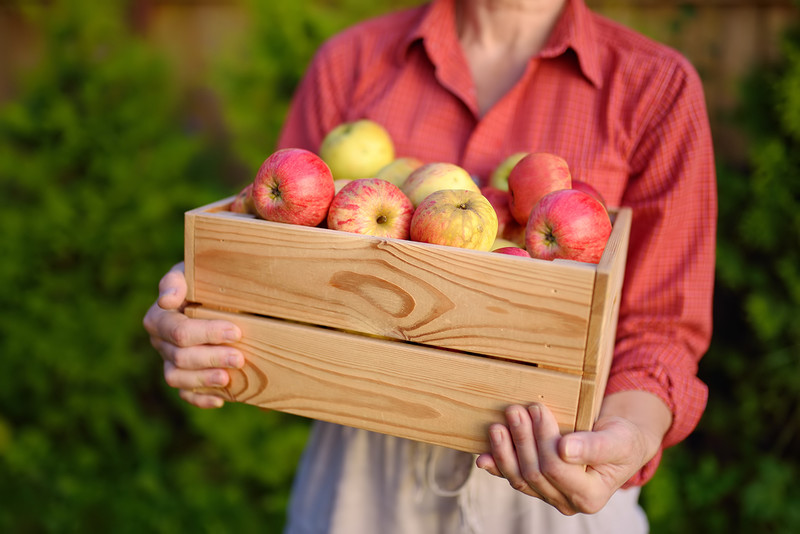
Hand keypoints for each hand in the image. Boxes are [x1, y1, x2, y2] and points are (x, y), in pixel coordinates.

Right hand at [142, 262, 244, 407]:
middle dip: (211, 357)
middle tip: (239, 358)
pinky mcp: (182, 377)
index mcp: (159, 318)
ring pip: (178, 378)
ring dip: (204, 380)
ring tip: (228, 378)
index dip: (207, 333)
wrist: (209, 293)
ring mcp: (169, 362)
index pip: (178, 331)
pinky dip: (200, 399)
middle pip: (180, 357)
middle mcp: (160, 343)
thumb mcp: (188, 271)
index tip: (235, 331)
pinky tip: (221, 399)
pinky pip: (184, 394)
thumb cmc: (199, 280)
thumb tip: (167, 300)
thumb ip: (176, 281)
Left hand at [475, 391, 670, 514]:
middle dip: (522, 439)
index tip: (537, 409)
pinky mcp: (537, 487)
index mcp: (591, 496)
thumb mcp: (617, 439)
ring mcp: (550, 496)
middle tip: (516, 410)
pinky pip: (513, 479)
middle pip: (535, 472)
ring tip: (498, 425)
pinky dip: (497, 466)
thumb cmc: (622, 439)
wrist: (620, 443)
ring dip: (505, 451)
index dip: (543, 438)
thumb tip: (565, 450)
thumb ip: (595, 446)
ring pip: (520, 479)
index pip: (556, 468)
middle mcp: (568, 502)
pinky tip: (483, 458)